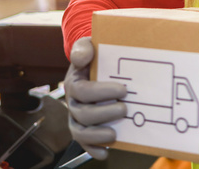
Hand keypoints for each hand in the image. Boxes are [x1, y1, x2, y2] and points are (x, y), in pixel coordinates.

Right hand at [64, 37, 127, 158]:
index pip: (83, 90)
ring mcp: (77, 118)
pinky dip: (94, 149)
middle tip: (124, 109)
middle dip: (104, 114)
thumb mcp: (87, 46)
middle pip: (83, 114)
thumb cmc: (93, 57)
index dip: (101, 92)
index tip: (123, 89)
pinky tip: (106, 151)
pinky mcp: (84, 129)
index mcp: (74, 83)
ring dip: (97, 136)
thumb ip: (83, 47)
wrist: (93, 65)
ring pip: (80, 132)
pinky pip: (84, 143)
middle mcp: (73, 103)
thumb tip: (83, 56)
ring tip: (114, 134)